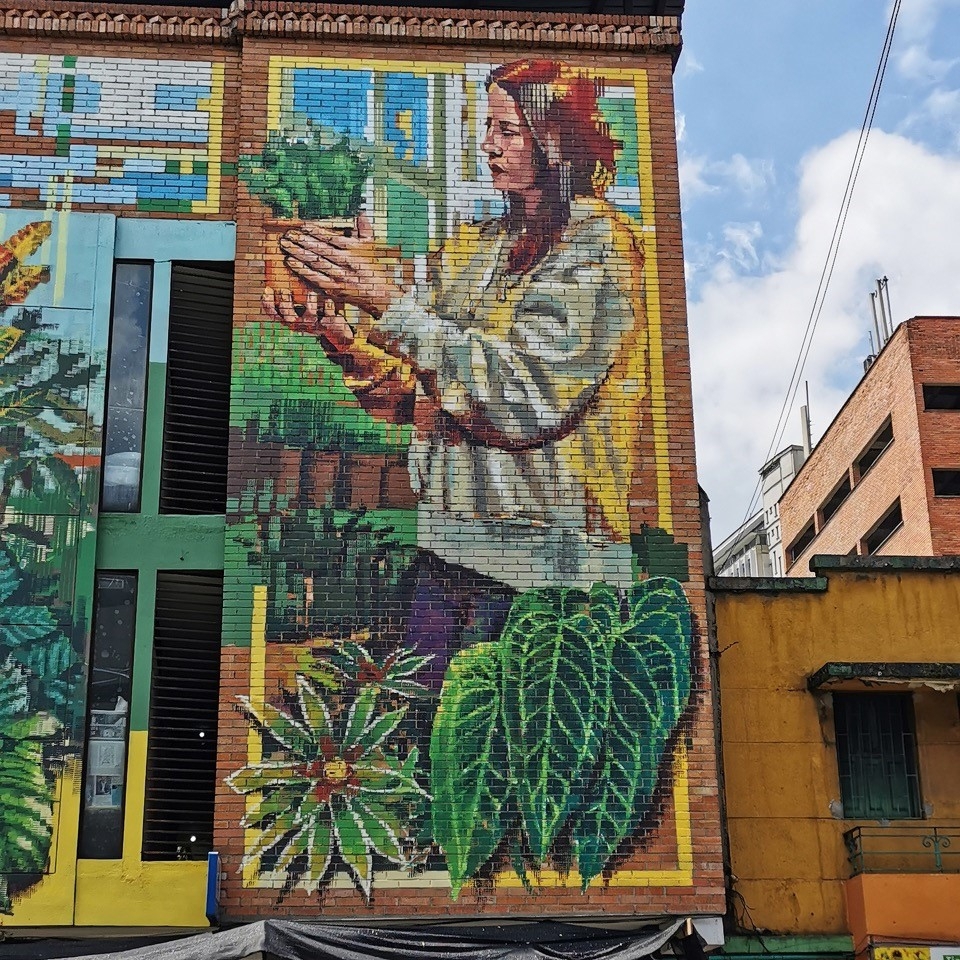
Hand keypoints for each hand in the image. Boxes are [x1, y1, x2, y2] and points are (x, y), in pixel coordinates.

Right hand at [261, 289, 355, 350]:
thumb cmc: (310, 309)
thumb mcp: (297, 302)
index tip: (267, 290)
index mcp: (288, 318)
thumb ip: (289, 292)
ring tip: (311, 293)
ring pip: (310, 317)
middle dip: (286, 304)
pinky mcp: (328, 323)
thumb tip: (283, 265)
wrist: (332, 327)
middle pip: (289, 317)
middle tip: (284, 290)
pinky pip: (328, 318)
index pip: (274, 314)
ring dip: (310, 305)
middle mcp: (299, 324)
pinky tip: (328, 300)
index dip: (268, 304)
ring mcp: (313, 325)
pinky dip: (328, 308)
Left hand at [280, 214, 401, 318]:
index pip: (332, 239)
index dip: (317, 232)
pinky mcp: (335, 290)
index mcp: (356, 251)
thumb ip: (365, 229)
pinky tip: (291, 262)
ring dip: (298, 253)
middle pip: (321, 250)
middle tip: (288, 234)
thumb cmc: (375, 268)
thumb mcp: (373, 246)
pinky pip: (315, 278)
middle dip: (302, 241)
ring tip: (286, 244)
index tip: (303, 226)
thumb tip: (361, 213)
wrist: (381, 294)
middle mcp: (347, 264)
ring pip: (315, 263)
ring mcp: (340, 278)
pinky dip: (302, 270)